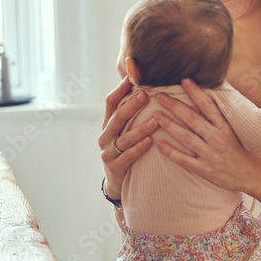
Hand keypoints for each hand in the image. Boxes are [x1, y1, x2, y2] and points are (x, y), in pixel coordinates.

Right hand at [99, 77, 156, 197]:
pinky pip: (128, 156)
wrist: (116, 181)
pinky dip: (139, 148)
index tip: (130, 78)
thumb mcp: (124, 131)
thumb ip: (130, 113)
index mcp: (108, 125)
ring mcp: (108, 152)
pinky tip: (150, 142)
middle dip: (131, 105)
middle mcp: (105, 136)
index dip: (120, 90)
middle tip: (145, 95)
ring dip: (140, 128)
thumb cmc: (125, 150)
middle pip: (117, 117)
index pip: (110, 103)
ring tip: (155, 121)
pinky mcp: (114, 167)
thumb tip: (143, 87)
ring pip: (125, 138)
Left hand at [152, 78, 260, 191]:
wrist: (249, 174)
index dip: (196, 93)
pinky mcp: (205, 170)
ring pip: (187, 138)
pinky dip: (171, 152)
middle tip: (160, 96)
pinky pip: (185, 160)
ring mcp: (211, 155)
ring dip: (170, 126)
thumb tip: (205, 98)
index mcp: (225, 127)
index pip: (209, 106)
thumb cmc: (239, 150)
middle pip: (193, 119)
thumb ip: (219, 117)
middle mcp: (218, 139)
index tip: (184, 80)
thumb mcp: (233, 131)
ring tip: (156, 115)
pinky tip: (159, 144)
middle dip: (175, 106)